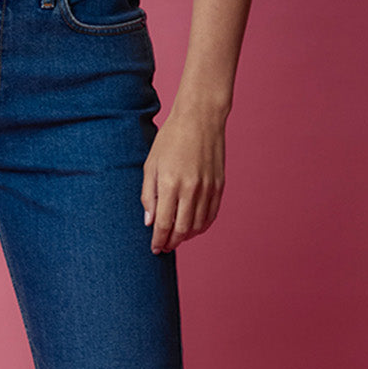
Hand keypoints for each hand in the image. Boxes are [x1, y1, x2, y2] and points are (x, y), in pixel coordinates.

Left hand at [141, 104, 226, 253]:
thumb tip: (150, 222)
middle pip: (182, 230)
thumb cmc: (171, 139)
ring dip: (186, 237)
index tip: (154, 249)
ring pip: (198, 226)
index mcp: (170, 184)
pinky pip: (211, 215)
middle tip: (164, 247)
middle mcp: (191, 189)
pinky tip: (192, 227)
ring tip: (176, 238)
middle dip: (171, 243)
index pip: (164, 224)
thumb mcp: (151, 165)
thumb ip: (148, 195)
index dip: (158, 240)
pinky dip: (202, 226)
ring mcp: (208, 189)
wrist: (200, 119)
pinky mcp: (219, 186)